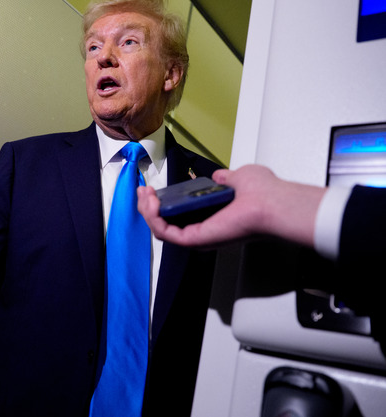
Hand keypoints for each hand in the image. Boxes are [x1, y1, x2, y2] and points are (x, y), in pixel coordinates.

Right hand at [137, 164, 325, 248]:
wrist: (273, 203)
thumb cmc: (265, 194)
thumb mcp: (239, 178)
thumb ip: (225, 179)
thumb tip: (219, 176)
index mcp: (212, 218)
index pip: (178, 216)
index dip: (162, 203)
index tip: (153, 188)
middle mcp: (204, 231)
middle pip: (164, 224)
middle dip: (147, 207)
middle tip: (143, 191)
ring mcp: (198, 237)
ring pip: (161, 230)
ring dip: (147, 211)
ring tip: (144, 195)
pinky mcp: (195, 240)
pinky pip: (165, 233)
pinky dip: (153, 218)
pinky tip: (150, 202)